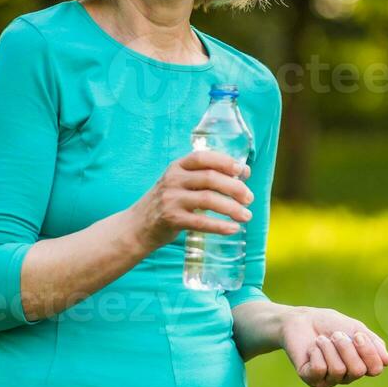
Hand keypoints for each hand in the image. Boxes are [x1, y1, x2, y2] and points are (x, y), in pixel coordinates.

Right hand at [127, 150, 253, 252]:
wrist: (138, 226)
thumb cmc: (169, 201)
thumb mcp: (182, 182)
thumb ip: (208, 176)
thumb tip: (244, 172)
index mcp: (178, 167)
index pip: (203, 157)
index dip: (226, 162)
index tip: (243, 171)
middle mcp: (173, 179)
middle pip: (211, 178)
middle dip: (235, 188)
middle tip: (249, 198)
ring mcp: (171, 199)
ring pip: (208, 199)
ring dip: (232, 208)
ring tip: (247, 216)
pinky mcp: (171, 219)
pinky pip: (201, 222)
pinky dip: (220, 226)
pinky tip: (233, 229)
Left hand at [281, 307, 387, 386]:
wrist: (301, 320)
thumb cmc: (330, 324)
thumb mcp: (355, 329)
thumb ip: (372, 344)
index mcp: (361, 364)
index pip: (375, 369)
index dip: (369, 352)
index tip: (358, 334)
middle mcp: (347, 376)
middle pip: (358, 371)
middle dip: (347, 348)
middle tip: (336, 335)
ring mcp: (329, 380)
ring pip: (338, 370)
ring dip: (330, 348)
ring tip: (322, 339)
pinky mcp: (311, 378)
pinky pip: (320, 369)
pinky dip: (317, 352)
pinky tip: (313, 347)